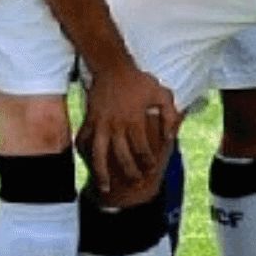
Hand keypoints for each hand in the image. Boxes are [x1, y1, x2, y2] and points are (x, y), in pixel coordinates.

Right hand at [79, 65, 178, 193]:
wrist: (112, 67)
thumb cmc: (139, 81)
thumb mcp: (162, 93)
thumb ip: (170, 115)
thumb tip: (171, 136)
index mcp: (135, 120)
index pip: (142, 148)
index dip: (148, 161)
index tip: (151, 170)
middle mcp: (117, 125)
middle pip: (122, 156)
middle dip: (130, 172)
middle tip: (136, 184)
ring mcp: (100, 124)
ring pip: (99, 154)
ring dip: (102, 173)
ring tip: (105, 188)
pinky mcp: (89, 120)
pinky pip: (83, 141)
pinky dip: (84, 154)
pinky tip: (87, 165)